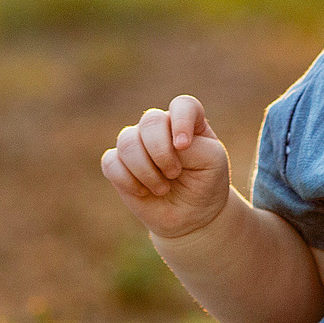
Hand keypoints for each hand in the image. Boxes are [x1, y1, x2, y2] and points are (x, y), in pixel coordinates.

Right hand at [100, 95, 231, 240]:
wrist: (191, 217)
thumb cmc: (206, 184)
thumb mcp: (212, 163)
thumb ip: (193, 146)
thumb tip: (165, 143)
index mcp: (187, 121)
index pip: (182, 105)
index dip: (180, 121)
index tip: (183, 146)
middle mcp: (160, 128)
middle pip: (150, 120)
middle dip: (161, 152)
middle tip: (174, 174)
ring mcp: (137, 144)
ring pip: (127, 141)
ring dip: (145, 170)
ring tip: (162, 188)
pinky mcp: (119, 164)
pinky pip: (110, 162)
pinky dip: (127, 180)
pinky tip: (143, 192)